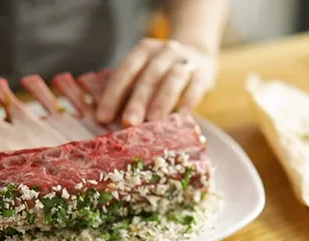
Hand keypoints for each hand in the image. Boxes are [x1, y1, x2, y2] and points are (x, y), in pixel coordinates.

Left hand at [96, 38, 217, 126]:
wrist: (199, 56)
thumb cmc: (162, 73)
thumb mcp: (144, 73)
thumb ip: (128, 91)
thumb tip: (108, 120)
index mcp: (144, 50)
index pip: (126, 70)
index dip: (114, 94)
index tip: (103, 117)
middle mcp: (165, 51)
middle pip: (149, 76)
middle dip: (138, 101)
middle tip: (128, 123)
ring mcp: (187, 61)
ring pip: (173, 78)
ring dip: (161, 100)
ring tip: (153, 120)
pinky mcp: (204, 74)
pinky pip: (196, 87)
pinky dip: (188, 101)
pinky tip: (181, 115)